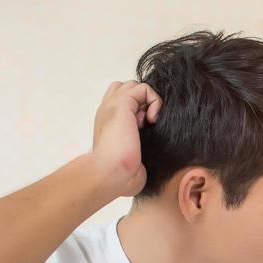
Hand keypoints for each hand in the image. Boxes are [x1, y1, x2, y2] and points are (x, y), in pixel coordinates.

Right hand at [89, 80, 162, 198]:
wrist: (110, 174)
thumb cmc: (119, 177)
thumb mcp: (132, 162)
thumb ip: (138, 153)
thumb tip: (147, 163)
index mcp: (108, 124)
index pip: (122, 102)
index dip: (138, 110)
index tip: (143, 131)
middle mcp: (108, 112)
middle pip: (125, 89)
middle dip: (141, 101)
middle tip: (145, 124)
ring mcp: (113, 106)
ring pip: (134, 85)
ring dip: (147, 100)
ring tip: (148, 122)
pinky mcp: (122, 104)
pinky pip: (144, 88)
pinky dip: (154, 101)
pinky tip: (152, 120)